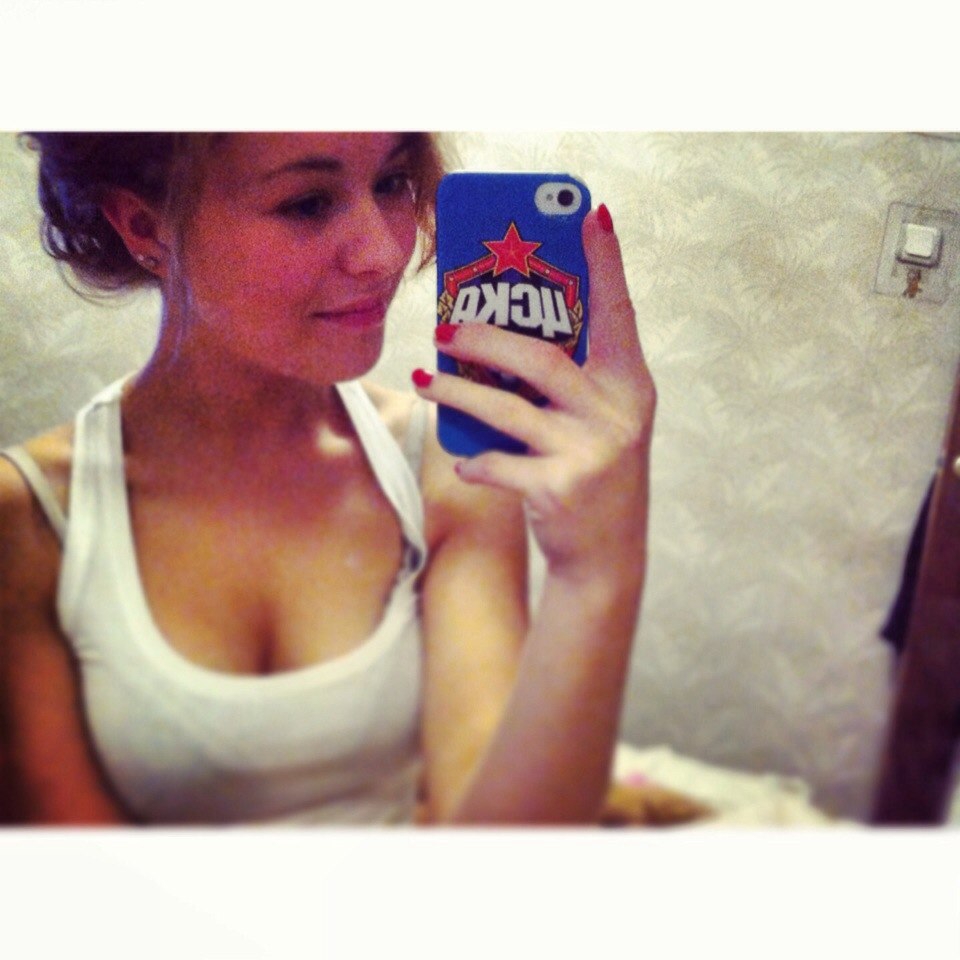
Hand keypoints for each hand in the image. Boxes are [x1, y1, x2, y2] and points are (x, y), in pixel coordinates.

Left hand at [414, 204, 654, 579]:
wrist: (607, 555)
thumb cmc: (594, 473)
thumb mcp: (598, 421)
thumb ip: (568, 383)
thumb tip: (499, 339)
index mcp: (629, 385)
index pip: (618, 311)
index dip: (605, 262)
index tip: (591, 214)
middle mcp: (617, 412)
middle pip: (541, 357)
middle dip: (484, 337)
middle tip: (444, 328)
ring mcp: (590, 450)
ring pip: (508, 408)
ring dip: (457, 393)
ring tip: (425, 380)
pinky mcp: (560, 487)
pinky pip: (500, 465)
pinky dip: (476, 462)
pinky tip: (465, 462)